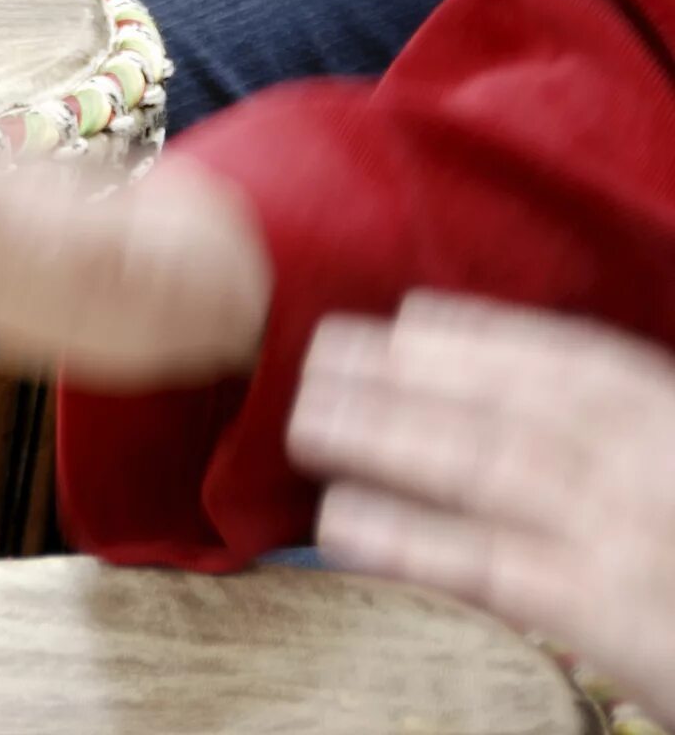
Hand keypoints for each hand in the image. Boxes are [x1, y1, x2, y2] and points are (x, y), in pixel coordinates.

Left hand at [292, 297, 674, 719]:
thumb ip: (623, 443)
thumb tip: (517, 401)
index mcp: (672, 424)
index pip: (575, 365)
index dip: (484, 339)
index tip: (406, 320)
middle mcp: (650, 468)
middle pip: (510, 408)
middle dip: (407, 377)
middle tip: (315, 357)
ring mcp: (628, 541)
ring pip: (486, 472)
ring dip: (386, 438)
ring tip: (303, 422)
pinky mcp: (613, 620)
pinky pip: (492, 570)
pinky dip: (412, 541)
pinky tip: (341, 522)